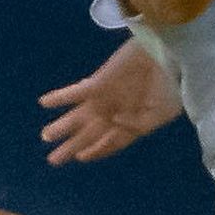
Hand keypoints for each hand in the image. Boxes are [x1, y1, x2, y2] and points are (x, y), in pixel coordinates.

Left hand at [38, 42, 181, 164]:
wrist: (168, 54)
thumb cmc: (171, 84)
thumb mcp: (162, 114)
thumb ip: (137, 126)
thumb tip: (114, 124)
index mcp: (133, 124)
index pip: (109, 142)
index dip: (96, 151)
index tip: (81, 158)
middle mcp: (115, 114)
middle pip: (89, 135)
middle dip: (71, 147)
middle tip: (53, 160)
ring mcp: (105, 99)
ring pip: (78, 117)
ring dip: (61, 127)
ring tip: (45, 137)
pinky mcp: (98, 83)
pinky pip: (74, 93)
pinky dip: (59, 98)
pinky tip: (43, 103)